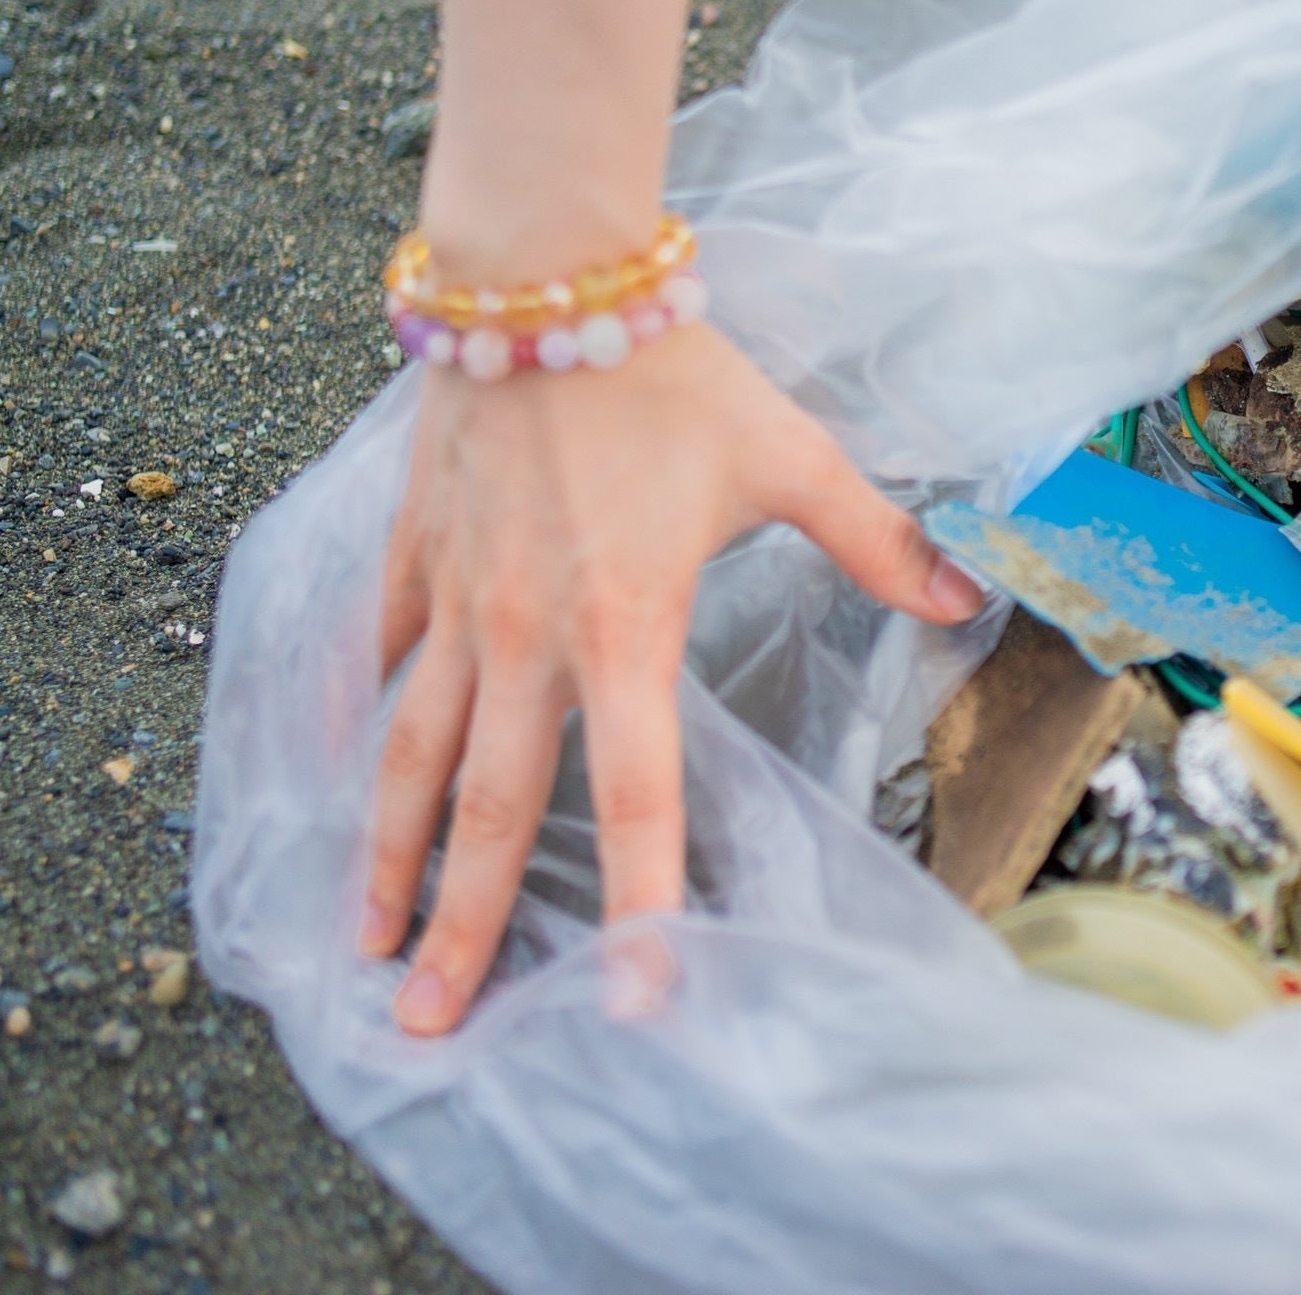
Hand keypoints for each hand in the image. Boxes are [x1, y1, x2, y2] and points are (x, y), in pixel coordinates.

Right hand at [361, 324, 983, 1035]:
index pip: (633, 795)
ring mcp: (455, 596)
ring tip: (359, 944)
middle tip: (427, 1027)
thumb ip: (875, 539)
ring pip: (406, 751)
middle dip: (455, 926)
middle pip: (484, 808)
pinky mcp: (414, 550)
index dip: (638, 904)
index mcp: (624, 627)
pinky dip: (353, 716)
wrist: (543, 273)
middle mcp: (525, 634)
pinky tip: (334, 773)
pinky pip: (379, 652)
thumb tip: (966, 596)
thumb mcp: (788, 456)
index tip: (632, 998)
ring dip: (381, 855)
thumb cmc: (670, 371)